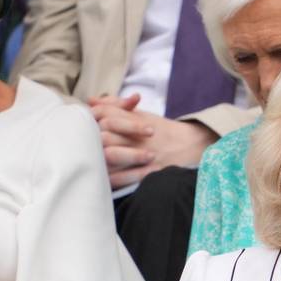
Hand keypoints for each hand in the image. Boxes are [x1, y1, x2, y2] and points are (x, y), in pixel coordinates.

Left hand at [89, 95, 217, 188]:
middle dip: (94, 140)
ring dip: (100, 158)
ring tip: (91, 162)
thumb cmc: (164, 131)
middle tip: (85, 145)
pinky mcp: (151, 171)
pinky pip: (126, 177)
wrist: (195, 144)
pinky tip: (103, 179)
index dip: (94, 119)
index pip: (107, 115)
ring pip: (113, 155)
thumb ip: (116, 107)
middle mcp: (139, 137)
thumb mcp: (142, 114)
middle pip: (105, 135)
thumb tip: (92, 101)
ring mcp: (145, 154)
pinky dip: (112, 179)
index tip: (89, 125)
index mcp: (137, 120)